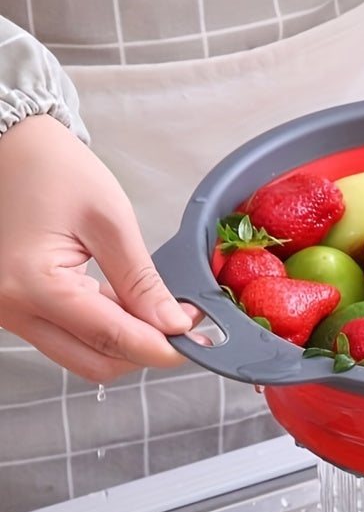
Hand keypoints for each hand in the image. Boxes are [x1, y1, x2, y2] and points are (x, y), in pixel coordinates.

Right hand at [0, 115, 193, 380]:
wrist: (10, 148)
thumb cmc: (53, 170)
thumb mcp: (110, 221)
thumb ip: (142, 281)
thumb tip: (174, 324)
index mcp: (33, 284)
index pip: (112, 340)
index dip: (162, 348)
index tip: (198, 342)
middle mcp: (13, 307)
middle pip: (96, 363)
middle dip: (145, 352)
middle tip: (182, 326)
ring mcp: (11, 312)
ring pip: (83, 356)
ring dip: (126, 342)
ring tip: (158, 310)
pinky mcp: (18, 308)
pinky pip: (69, 337)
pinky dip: (105, 330)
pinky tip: (129, 305)